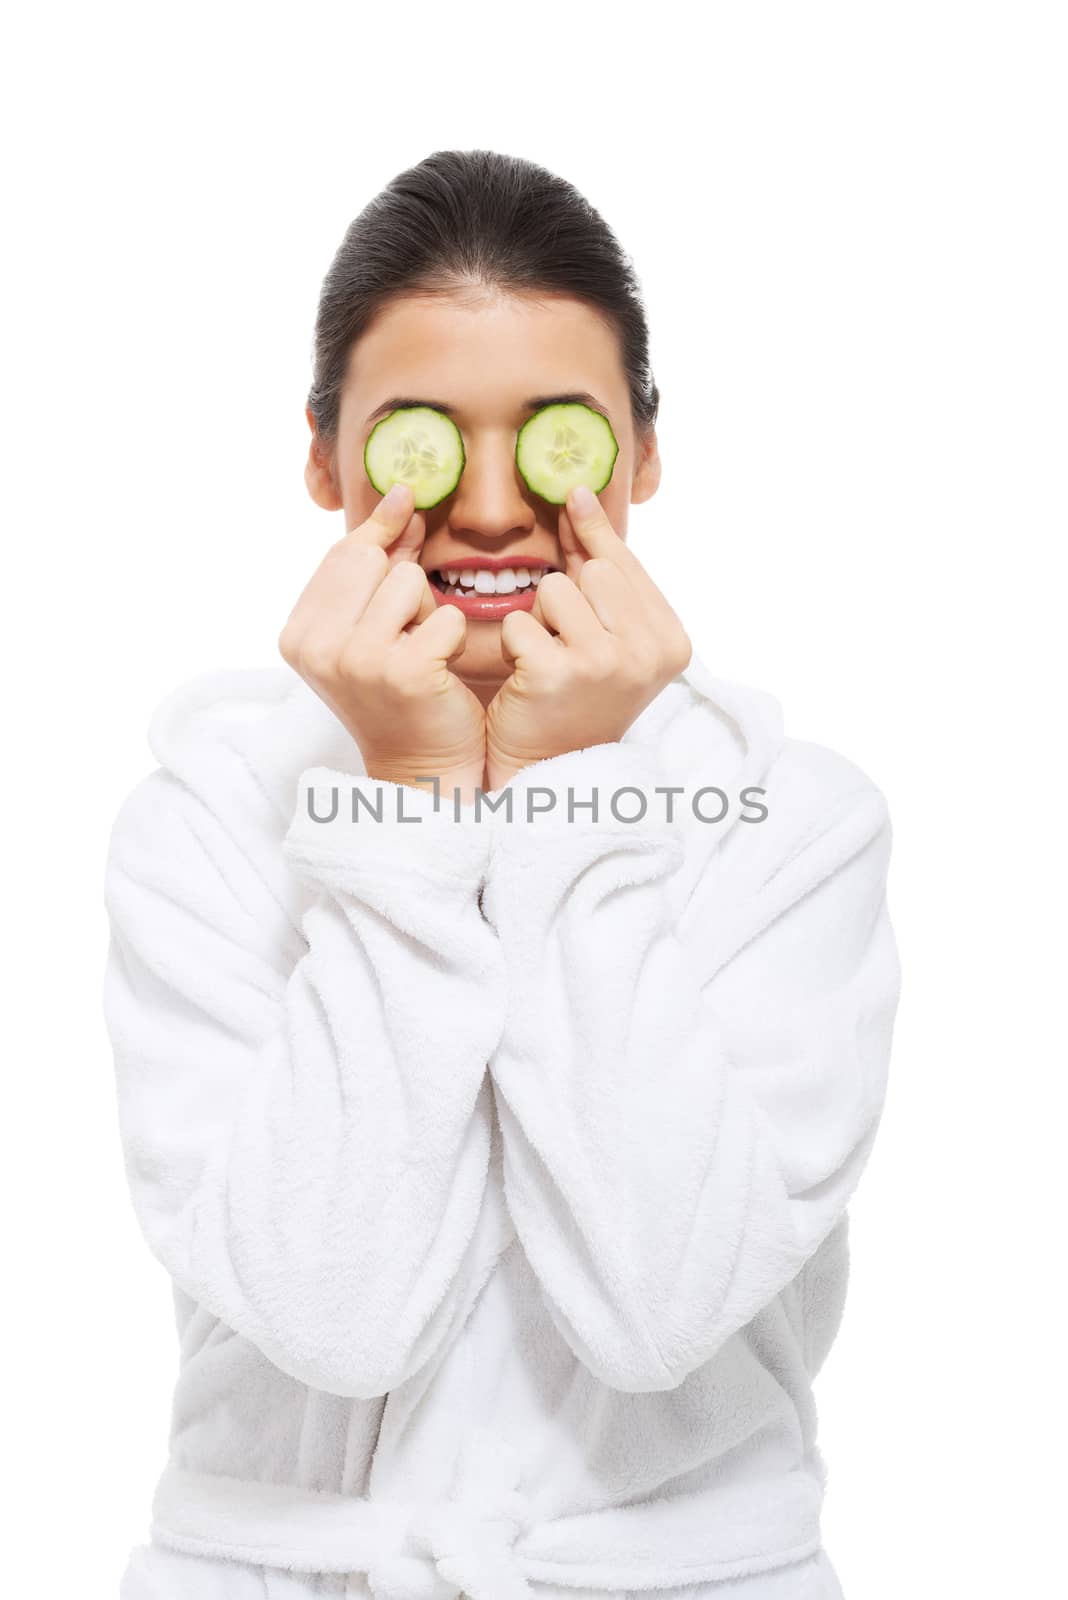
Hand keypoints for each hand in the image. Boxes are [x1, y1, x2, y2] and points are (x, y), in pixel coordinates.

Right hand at [278, 483, 485, 799]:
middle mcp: (317, 646)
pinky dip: (453, 639)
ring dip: (429, 613)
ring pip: (410, 583)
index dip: (382, 531)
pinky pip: (445, 617)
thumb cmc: (400, 692)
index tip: (410, 510)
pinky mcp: (403, 672)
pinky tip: (442, 669)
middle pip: (373, 560)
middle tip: (408, 629)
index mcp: (298, 633)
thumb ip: (380, 563)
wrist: (423, 766)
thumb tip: (401, 495)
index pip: (342, 554)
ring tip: (423, 652)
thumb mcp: (372, 626)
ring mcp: (356, 660)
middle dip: (403, 583)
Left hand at [485, 486, 691, 789]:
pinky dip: (512, 645)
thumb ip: (600, 570)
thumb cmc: (576, 697)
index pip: (626, 564)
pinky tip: (526, 676)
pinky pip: (518, 622)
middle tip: (565, 643)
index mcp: (671, 642)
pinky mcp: (558, 674)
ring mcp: (605, 663)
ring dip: (536, 620)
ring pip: (552, 589)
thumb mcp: (607, 635)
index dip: (594, 535)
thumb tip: (580, 494)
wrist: (547, 771)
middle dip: (565, 596)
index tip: (574, 495)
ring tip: (546, 659)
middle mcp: (647, 652)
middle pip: (591, 571)